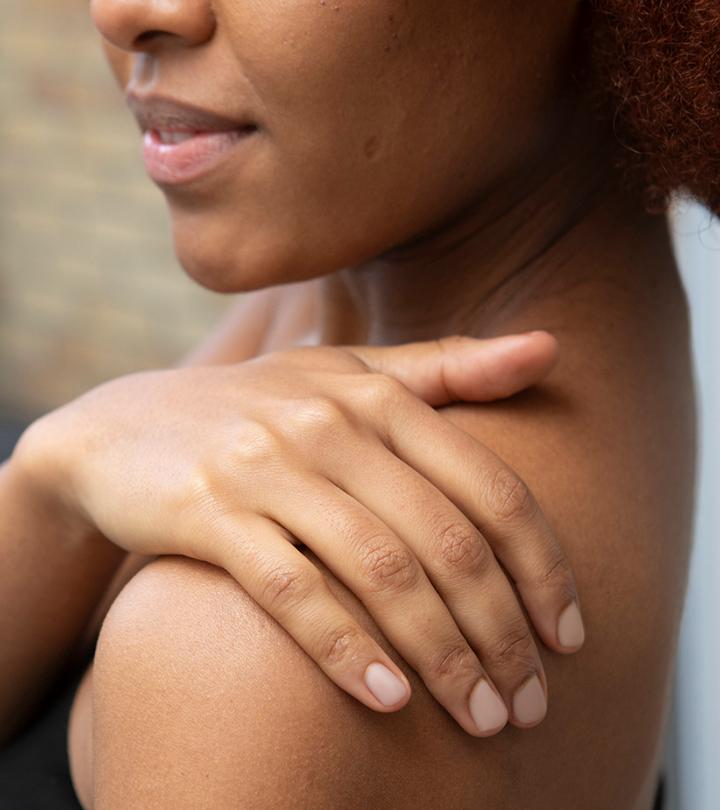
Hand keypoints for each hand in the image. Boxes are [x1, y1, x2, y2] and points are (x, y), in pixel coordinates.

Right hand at [16, 331, 583, 736]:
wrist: (123, 428)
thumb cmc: (259, 408)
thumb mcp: (350, 373)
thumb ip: (447, 366)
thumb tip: (550, 346)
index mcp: (377, 394)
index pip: (490, 488)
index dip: (542, 567)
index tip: (567, 635)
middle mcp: (329, 425)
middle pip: (446, 541)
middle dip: (501, 633)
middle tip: (530, 702)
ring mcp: (267, 467)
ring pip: (380, 572)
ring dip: (441, 657)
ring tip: (479, 716)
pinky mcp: (209, 513)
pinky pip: (292, 591)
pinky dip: (345, 649)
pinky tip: (387, 700)